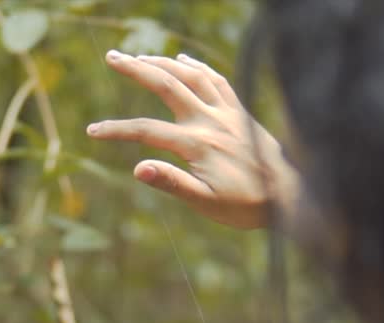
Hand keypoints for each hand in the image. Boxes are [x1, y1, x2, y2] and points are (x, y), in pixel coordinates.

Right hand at [87, 50, 298, 230]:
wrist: (290, 196)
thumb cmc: (247, 205)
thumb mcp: (205, 203)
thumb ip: (172, 183)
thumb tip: (138, 169)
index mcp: (197, 144)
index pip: (147, 131)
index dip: (117, 130)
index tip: (92, 131)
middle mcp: (210, 121)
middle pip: (166, 85)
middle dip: (136, 69)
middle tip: (111, 57)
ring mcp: (227, 113)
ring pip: (191, 76)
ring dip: (163, 63)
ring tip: (139, 57)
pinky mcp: (240, 112)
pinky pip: (216, 80)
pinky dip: (197, 67)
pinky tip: (183, 60)